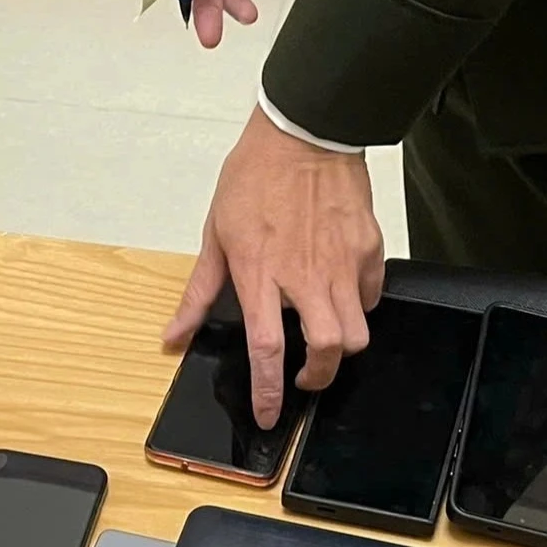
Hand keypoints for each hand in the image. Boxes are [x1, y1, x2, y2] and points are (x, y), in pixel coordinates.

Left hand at [165, 109, 383, 426]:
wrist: (304, 131)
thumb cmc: (255, 176)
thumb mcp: (215, 235)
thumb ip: (199, 293)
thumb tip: (174, 335)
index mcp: (261, 273)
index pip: (267, 349)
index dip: (269, 391)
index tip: (270, 414)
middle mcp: (305, 275)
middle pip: (327, 350)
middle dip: (318, 378)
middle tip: (305, 378)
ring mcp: (342, 262)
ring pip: (358, 332)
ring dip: (342, 348)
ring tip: (326, 341)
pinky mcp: (368, 248)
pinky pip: (371, 296)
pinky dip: (360, 307)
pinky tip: (342, 297)